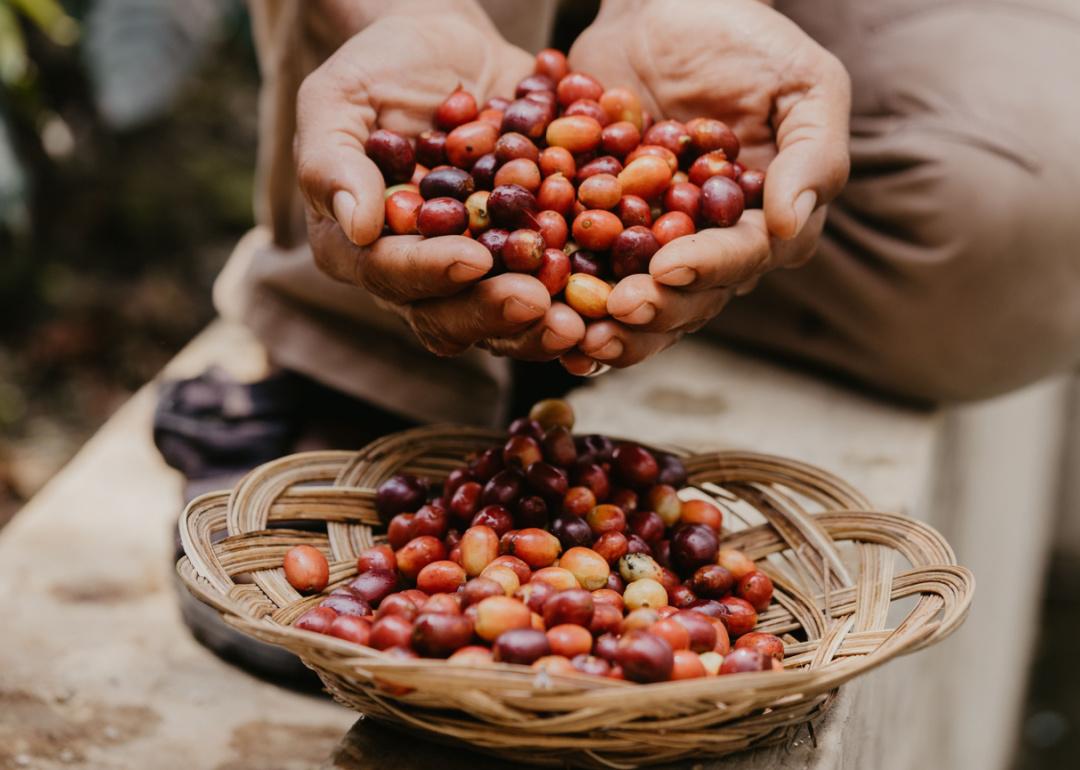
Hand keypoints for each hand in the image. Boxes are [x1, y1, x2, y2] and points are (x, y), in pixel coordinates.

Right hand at [296, 3, 585, 358]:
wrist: (452, 51)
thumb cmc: (381, 68)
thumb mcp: (339, 98)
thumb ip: (334, 160)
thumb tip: (358, 226)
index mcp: (361, 247)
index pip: (390, 274)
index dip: (430, 272)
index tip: (472, 258)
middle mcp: (418, 274)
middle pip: (449, 316)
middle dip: (494, 313)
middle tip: (537, 304)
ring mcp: (476, 273)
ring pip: (504, 320)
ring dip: (541, 326)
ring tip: (580, 322)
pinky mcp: (526, 259)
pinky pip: (554, 290)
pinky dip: (584, 295)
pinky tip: (616, 292)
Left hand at [562, 0, 849, 370]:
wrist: (658, 10)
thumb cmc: (742, 40)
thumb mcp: (803, 82)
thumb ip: (813, 154)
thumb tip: (790, 228)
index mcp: (766, 221)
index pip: (744, 258)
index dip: (708, 269)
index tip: (669, 269)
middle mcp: (712, 245)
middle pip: (690, 297)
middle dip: (654, 309)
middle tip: (617, 309)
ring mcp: (654, 244)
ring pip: (639, 301)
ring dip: (612, 325)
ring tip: (581, 333)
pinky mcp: (601, 231)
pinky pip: (585, 273)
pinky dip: (565, 299)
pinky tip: (546, 316)